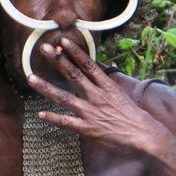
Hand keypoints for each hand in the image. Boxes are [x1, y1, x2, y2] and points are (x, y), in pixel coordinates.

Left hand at [26, 38, 169, 154]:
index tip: (63, 40)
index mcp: (106, 86)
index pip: (88, 64)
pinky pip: (66, 122)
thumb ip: (105, 86)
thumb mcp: (120, 96)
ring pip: (64, 97)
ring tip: (31, 78)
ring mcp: (91, 112)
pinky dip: (53, 118)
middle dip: (57, 61)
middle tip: (44, 48)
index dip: (74, 51)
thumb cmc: (134, 117)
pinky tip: (40, 114)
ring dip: (46, 87)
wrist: (145, 136)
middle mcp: (97, 96)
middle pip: (73, 75)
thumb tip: (95, 75)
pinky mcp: (88, 129)